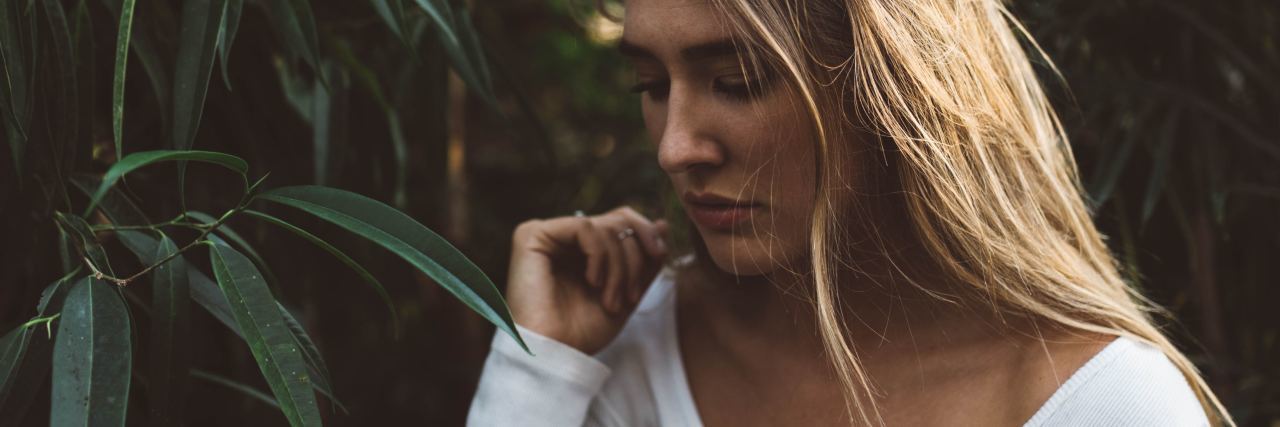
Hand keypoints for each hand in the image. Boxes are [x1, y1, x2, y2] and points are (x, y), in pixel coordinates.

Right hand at [506, 206, 670, 353]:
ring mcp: (547, 235)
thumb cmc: (583, 333)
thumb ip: (645, 261)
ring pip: (604, 226)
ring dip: (619, 266)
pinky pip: (584, 227)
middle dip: (635, 257)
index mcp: (581, 250)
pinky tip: (593, 282)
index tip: (659, 256)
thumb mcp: (627, 294)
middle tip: (633, 294)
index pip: (620, 221)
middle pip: (616, 220)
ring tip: (612, 300)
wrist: (555, 355)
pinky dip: (599, 255)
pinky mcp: (532, 235)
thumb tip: (663, 224)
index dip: (646, 233)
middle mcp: (562, 238)